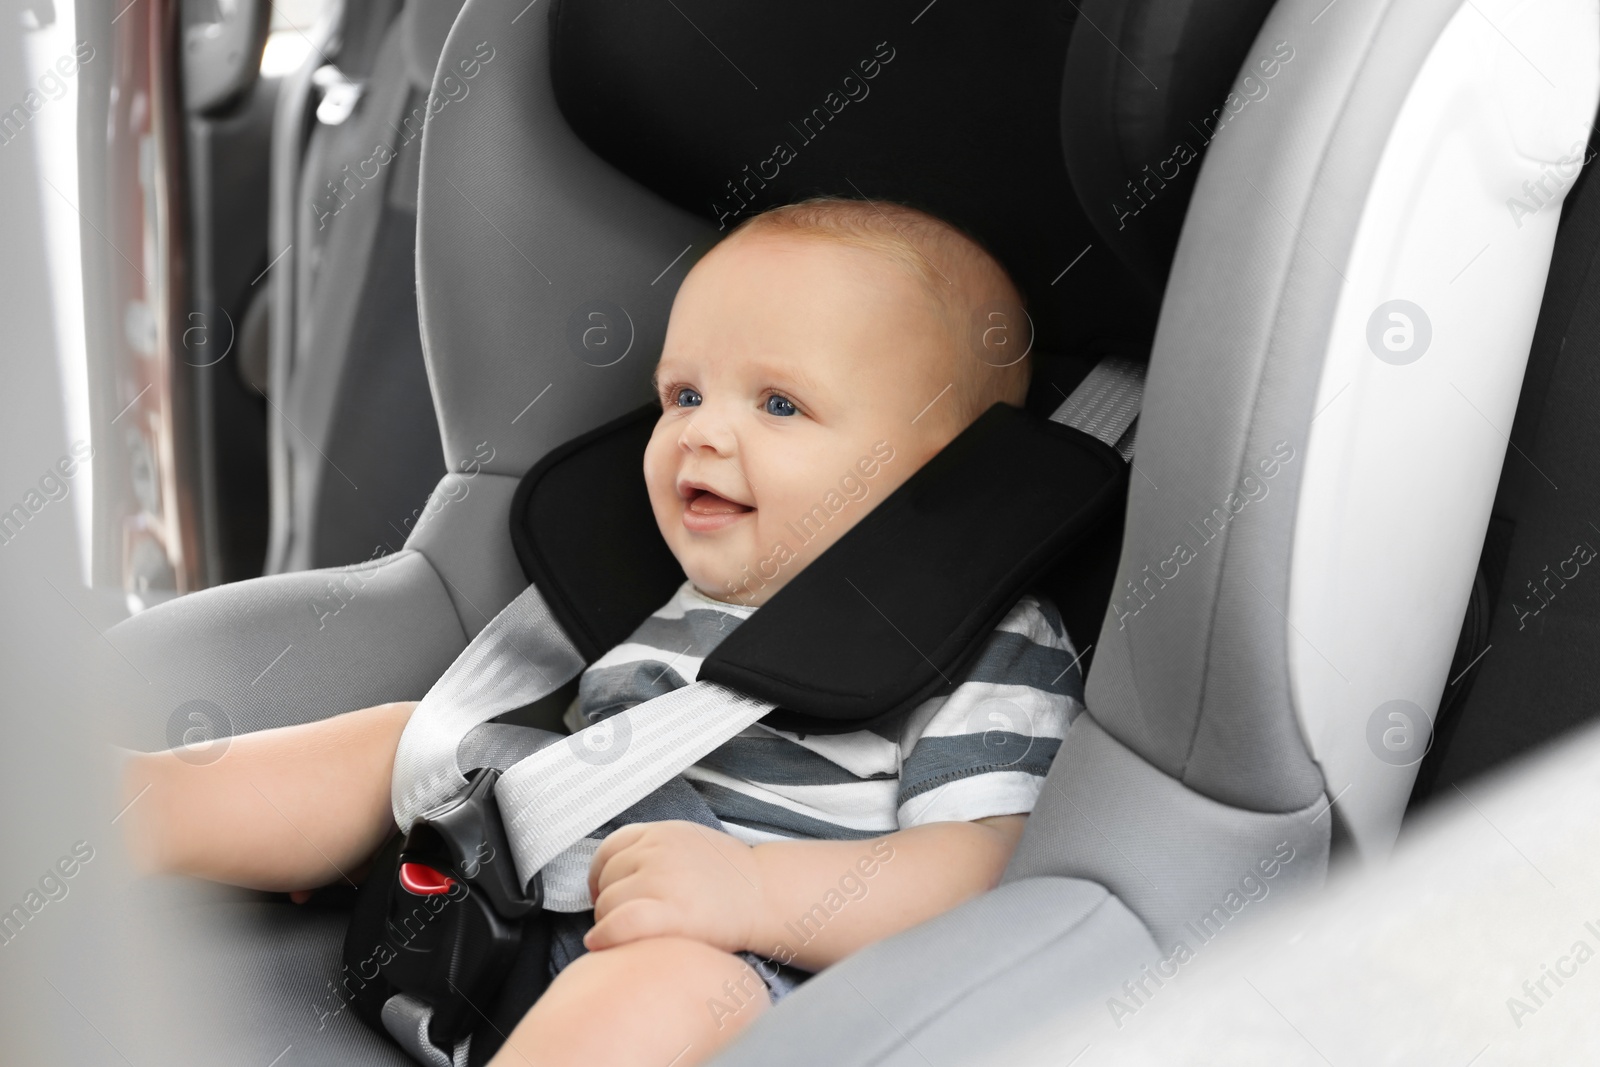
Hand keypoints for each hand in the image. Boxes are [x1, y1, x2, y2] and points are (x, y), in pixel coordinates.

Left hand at [585, 821, 769, 953]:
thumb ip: (653, 848)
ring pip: (608, 903)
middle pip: (607, 878)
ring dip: (609, 922)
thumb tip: (615, 869)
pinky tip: (603, 943)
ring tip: (629, 933)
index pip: (608, 849)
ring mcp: (662, 879)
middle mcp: (658, 851)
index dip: (600, 875)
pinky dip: (605, 935)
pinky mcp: (670, 912)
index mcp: (661, 833)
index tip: (604, 892)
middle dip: (608, 902)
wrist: (766, 894)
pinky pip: (619, 923)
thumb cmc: (731, 877)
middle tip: (624, 919)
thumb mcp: (688, 842)